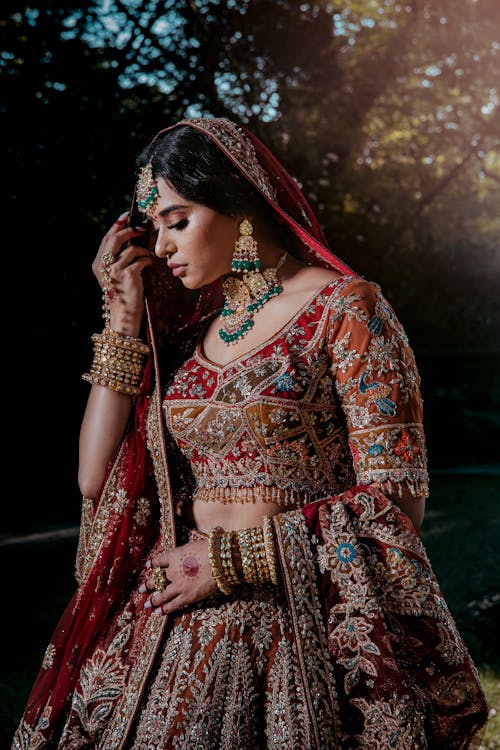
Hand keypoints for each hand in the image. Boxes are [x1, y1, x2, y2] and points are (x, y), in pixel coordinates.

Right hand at [92, 211, 152, 335]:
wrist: (124, 315)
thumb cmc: (123, 295)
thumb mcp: (115, 276)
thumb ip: (117, 259)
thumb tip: (131, 240)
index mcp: (98, 264)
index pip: (106, 239)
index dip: (117, 226)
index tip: (126, 216)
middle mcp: (103, 266)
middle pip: (116, 238)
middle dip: (130, 230)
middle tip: (142, 227)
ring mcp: (115, 270)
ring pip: (131, 249)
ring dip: (142, 250)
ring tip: (147, 255)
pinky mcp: (128, 275)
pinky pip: (141, 259)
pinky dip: (147, 260)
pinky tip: (149, 264)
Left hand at [141, 539, 217, 614]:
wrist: (217, 560)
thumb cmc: (208, 549)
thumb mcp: (192, 546)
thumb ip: (184, 554)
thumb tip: (183, 556)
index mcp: (174, 556)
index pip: (159, 560)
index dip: (153, 562)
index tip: (148, 564)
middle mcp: (172, 571)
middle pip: (157, 579)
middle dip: (148, 585)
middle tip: (141, 589)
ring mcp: (179, 585)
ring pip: (162, 595)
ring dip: (154, 600)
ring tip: (148, 604)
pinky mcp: (187, 596)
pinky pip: (174, 604)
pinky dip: (166, 609)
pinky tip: (160, 612)